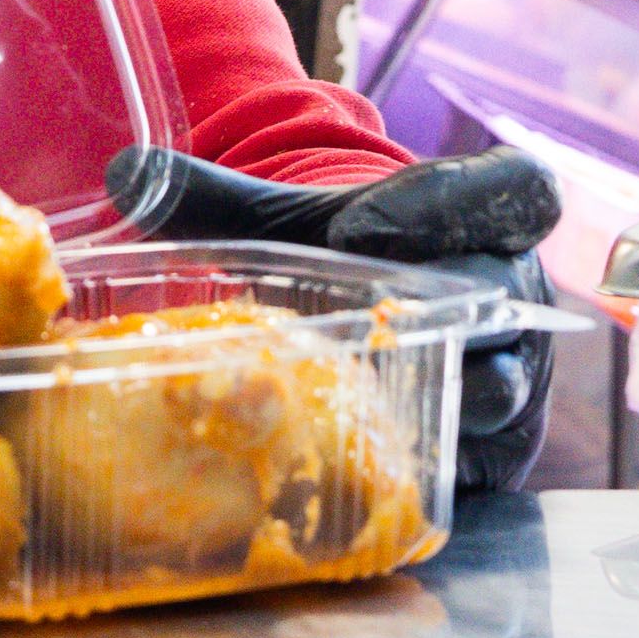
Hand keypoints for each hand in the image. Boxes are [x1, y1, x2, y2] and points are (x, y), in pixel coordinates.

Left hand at [106, 144, 563, 494]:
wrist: (357, 310)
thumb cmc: (325, 252)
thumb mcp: (269, 220)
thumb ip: (207, 194)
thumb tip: (121, 172)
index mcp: (486, 215)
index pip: (517, 190)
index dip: (452, 202)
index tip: (357, 224)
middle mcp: (513, 292)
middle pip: (502, 297)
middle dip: (432, 304)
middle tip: (353, 310)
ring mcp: (514, 375)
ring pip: (500, 388)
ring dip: (428, 391)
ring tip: (355, 392)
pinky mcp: (498, 450)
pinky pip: (483, 463)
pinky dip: (420, 464)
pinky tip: (354, 465)